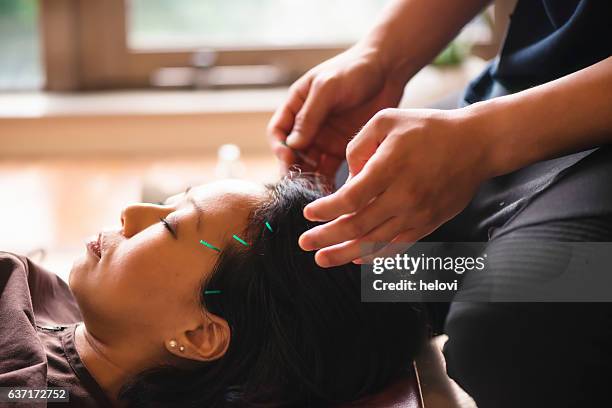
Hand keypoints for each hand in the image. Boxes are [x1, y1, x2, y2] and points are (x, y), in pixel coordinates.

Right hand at [267, 44, 405, 186]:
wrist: (388, 69)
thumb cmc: (354, 70)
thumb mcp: (328, 87)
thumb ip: (311, 115)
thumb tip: (292, 144)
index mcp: (297, 105)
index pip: (278, 132)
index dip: (280, 147)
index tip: (288, 159)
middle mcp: (308, 125)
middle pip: (293, 153)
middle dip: (294, 170)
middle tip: (300, 185)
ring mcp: (325, 138)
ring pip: (310, 164)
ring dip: (310, 179)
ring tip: (315, 193)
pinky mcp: (343, 148)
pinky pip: (330, 168)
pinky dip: (328, 181)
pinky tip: (332, 192)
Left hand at [298, 108, 493, 266]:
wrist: (476, 144)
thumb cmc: (428, 128)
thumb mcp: (386, 120)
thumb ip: (357, 145)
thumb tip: (347, 177)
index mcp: (390, 168)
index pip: (349, 200)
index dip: (325, 211)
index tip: (308, 214)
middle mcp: (404, 196)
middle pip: (357, 227)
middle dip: (326, 238)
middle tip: (304, 244)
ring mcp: (417, 214)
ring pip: (375, 242)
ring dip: (345, 254)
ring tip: (322, 259)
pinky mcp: (428, 224)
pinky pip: (397, 246)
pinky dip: (375, 255)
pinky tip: (356, 258)